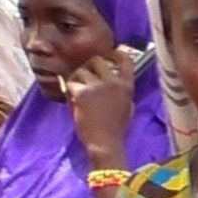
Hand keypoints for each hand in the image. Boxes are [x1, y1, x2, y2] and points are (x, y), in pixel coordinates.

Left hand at [67, 47, 137, 168]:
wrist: (105, 143)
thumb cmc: (116, 129)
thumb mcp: (127, 106)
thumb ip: (120, 90)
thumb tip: (112, 78)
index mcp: (127, 86)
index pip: (126, 60)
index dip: (116, 54)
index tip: (110, 56)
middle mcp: (113, 82)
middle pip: (97, 60)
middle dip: (89, 67)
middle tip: (85, 77)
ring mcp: (97, 86)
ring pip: (81, 71)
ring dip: (77, 80)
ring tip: (77, 93)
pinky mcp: (82, 93)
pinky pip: (71, 84)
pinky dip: (70, 92)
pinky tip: (74, 102)